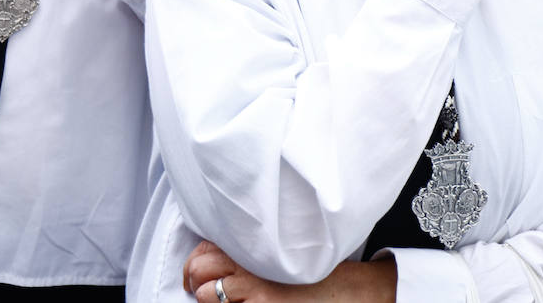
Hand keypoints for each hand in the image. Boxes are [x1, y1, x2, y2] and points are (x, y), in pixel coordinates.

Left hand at [183, 241, 396, 302]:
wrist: (349, 291)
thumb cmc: (319, 275)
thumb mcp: (283, 255)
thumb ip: (254, 253)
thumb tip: (222, 262)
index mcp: (256, 246)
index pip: (206, 248)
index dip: (195, 261)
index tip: (195, 272)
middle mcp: (250, 264)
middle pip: (200, 267)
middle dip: (193, 280)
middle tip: (195, 288)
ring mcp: (253, 289)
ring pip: (207, 294)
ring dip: (207, 298)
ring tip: (215, 302)